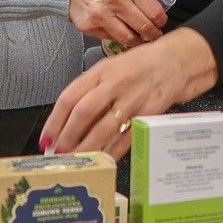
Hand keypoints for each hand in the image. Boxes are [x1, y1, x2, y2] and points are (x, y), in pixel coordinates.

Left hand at [40, 28, 218, 158]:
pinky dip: (114, 150)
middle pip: (85, 112)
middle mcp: (116, 82)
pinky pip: (128, 136)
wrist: (177, 61)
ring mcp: (134, 97)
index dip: (54, 121)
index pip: (70, 96)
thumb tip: (65, 123)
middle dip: (68, 136)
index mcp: (101, 71)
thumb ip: (90, 90)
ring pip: (105, 127)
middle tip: (58, 155)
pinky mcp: (151, 111)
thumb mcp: (111, 69)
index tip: (46, 140)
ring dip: (88, 147)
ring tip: (77, 161)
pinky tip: (104, 160)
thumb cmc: (139, 66)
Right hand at [69, 0, 166, 46]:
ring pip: (128, 38)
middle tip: (154, 35)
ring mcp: (101, 14)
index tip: (161, 23)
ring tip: (140, 37)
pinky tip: (118, 29)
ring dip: (137, 40)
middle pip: (144, 27)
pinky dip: (117, 36)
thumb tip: (159, 7)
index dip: (161, 21)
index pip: (154, 12)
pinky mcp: (89, 25)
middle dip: (153, 34)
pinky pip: (110, 38)